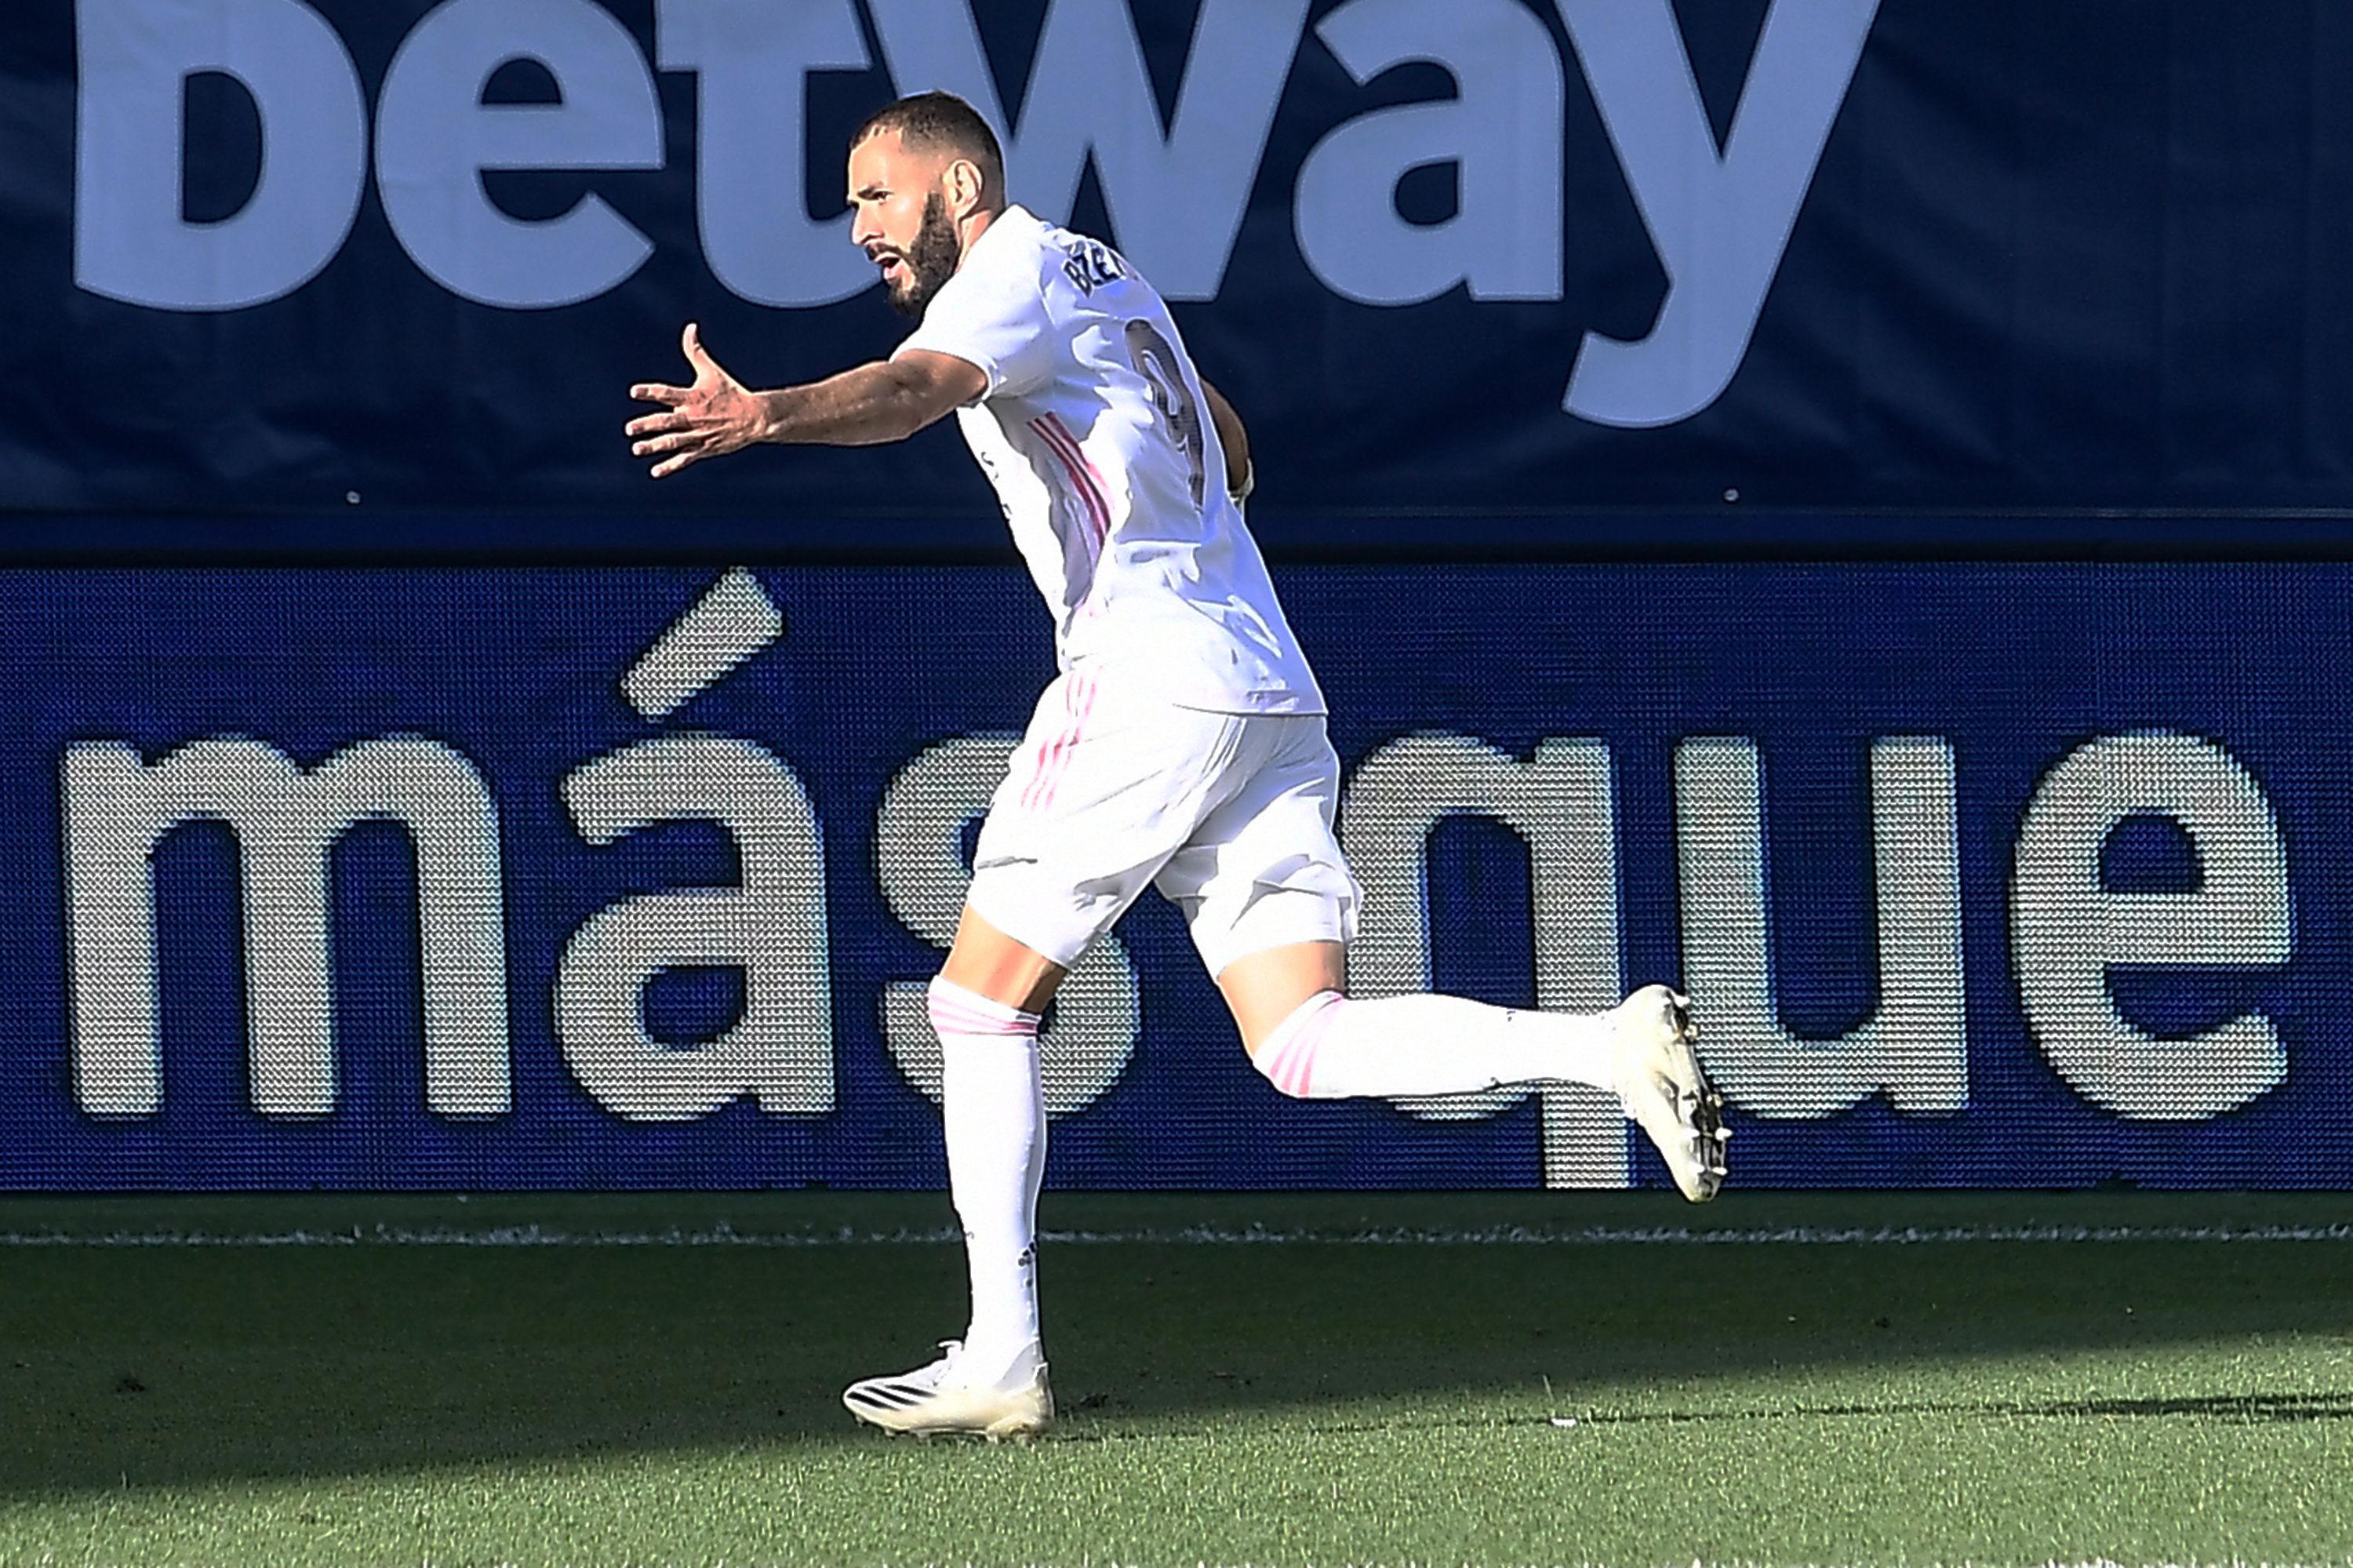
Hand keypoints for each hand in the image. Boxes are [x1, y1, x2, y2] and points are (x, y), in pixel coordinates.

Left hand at [626, 323, 766, 478]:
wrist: (755, 418)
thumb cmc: (731, 393)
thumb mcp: (712, 371)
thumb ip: (695, 351)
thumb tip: (690, 327)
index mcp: (693, 397)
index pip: (667, 393)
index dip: (650, 392)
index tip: (634, 392)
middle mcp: (693, 417)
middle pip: (666, 422)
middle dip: (646, 426)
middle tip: (629, 429)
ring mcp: (698, 435)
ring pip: (672, 442)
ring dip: (654, 446)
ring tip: (637, 448)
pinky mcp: (704, 449)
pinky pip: (684, 459)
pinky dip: (670, 466)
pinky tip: (655, 471)